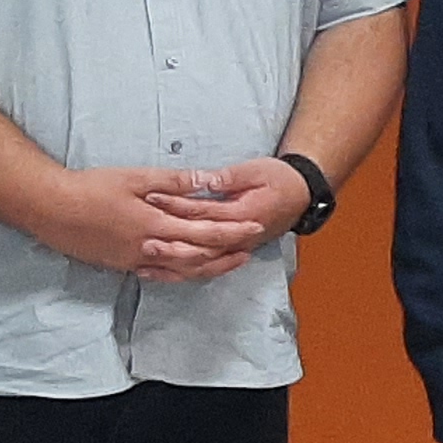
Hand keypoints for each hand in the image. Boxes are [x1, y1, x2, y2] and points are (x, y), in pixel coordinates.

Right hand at [33, 166, 266, 280]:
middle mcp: (148, 249)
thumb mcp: (135, 177)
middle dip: (228, 252)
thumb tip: (207, 180)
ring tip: (228, 261)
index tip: (255, 226)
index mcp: (155, 225)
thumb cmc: (91, 188)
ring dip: (208, 267)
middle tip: (252, 247)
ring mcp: (134, 261)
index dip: (233, 231)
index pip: (205, 232)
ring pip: (181, 271)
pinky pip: (159, 275)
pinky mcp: (122, 265)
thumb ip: (174, 182)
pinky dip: (179, 274)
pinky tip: (189, 270)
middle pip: (198, 257)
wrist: (51, 209)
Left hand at [141, 157, 315, 278]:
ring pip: (201, 263)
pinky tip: (160, 271)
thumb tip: (206, 181)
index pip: (203, 212)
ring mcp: (236, 249)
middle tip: (141, 237)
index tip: (152, 196)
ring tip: (144, 258)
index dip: (176, 204)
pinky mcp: (231, 253)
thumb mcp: (256, 171)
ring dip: (173, 262)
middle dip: (169, 241)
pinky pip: (205, 268)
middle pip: (199, 244)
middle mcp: (239, 239)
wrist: (301, 195)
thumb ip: (230, 178)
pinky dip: (181, 272)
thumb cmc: (279, 180)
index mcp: (243, 215)